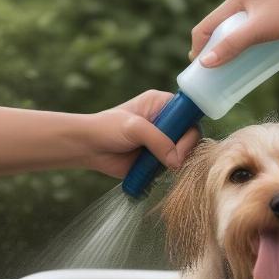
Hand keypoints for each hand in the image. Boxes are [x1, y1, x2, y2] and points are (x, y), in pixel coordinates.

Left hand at [84, 90, 200, 177]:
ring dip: (178, 162)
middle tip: (173, 161)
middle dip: (184, 149)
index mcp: (162, 104)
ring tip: (165, 168)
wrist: (88, 148)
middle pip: (190, 135)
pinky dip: (171, 172)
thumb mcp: (133, 128)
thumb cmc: (107, 129)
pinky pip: (174, 166)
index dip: (189, 129)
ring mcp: (163, 141)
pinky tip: (163, 174)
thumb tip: (176, 161)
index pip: (188, 114)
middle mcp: (166, 121)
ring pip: (184, 152)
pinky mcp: (158, 158)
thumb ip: (157, 140)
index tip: (180, 144)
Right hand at [189, 0, 278, 67]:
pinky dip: (243, 44)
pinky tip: (247, 58)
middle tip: (211, 73)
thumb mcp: (259, 31)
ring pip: (235, 29)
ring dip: (228, 48)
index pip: (207, 23)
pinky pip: (249, 30)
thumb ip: (232, 45)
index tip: (197, 69)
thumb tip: (205, 63)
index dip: (198, 46)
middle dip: (212, 49)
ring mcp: (259, 4)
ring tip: (226, 69)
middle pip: (219, 26)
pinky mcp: (272, 12)